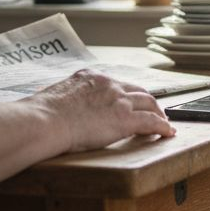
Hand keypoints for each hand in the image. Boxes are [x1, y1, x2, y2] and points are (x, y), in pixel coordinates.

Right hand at [25, 68, 174, 153]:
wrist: (44, 121)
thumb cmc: (41, 114)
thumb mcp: (51, 96)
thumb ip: (58, 96)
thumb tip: (43, 97)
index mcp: (90, 77)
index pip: (118, 83)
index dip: (129, 94)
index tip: (132, 102)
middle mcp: (108, 84)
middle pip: (139, 90)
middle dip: (150, 102)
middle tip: (156, 113)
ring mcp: (118, 100)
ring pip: (150, 103)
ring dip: (160, 114)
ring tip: (165, 123)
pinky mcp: (125, 119)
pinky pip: (152, 122)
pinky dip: (163, 127)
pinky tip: (168, 133)